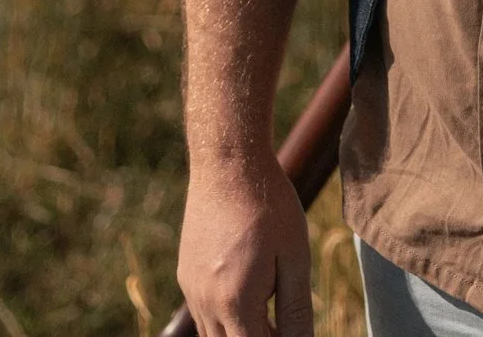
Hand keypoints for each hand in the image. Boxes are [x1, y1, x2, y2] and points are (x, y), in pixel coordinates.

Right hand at [178, 157, 314, 336]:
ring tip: (270, 308)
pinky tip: (249, 291)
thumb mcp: (295, 257)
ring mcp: (191, 289)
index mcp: (235, 302)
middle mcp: (205, 302)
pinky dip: (226, 317)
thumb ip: (297, 310)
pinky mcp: (185, 275)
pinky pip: (203, 314)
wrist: (228, 163)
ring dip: (241, 333)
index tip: (291, 329)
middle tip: (283, 321)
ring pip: (213, 336)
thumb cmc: (269, 206)